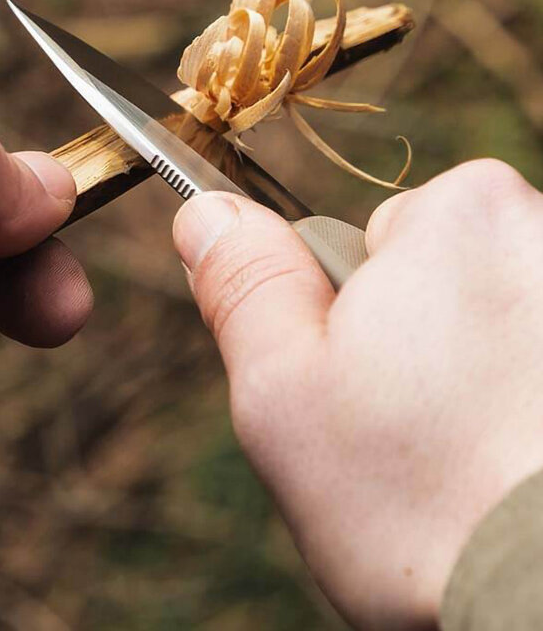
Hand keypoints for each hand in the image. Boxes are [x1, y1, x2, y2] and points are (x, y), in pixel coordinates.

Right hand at [173, 159, 542, 629]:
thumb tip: (205, 212)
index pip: (371, 240)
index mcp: (464, 211)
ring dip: (472, 386)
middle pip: (441, 281)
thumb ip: (244, 283)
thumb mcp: (285, 387)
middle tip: (413, 439)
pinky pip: (533, 368)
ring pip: (493, 331)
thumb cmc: (422, 503)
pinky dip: (522, 412)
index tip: (363, 388)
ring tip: (471, 471)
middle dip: (414, 348)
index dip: (347, 320)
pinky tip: (514, 475)